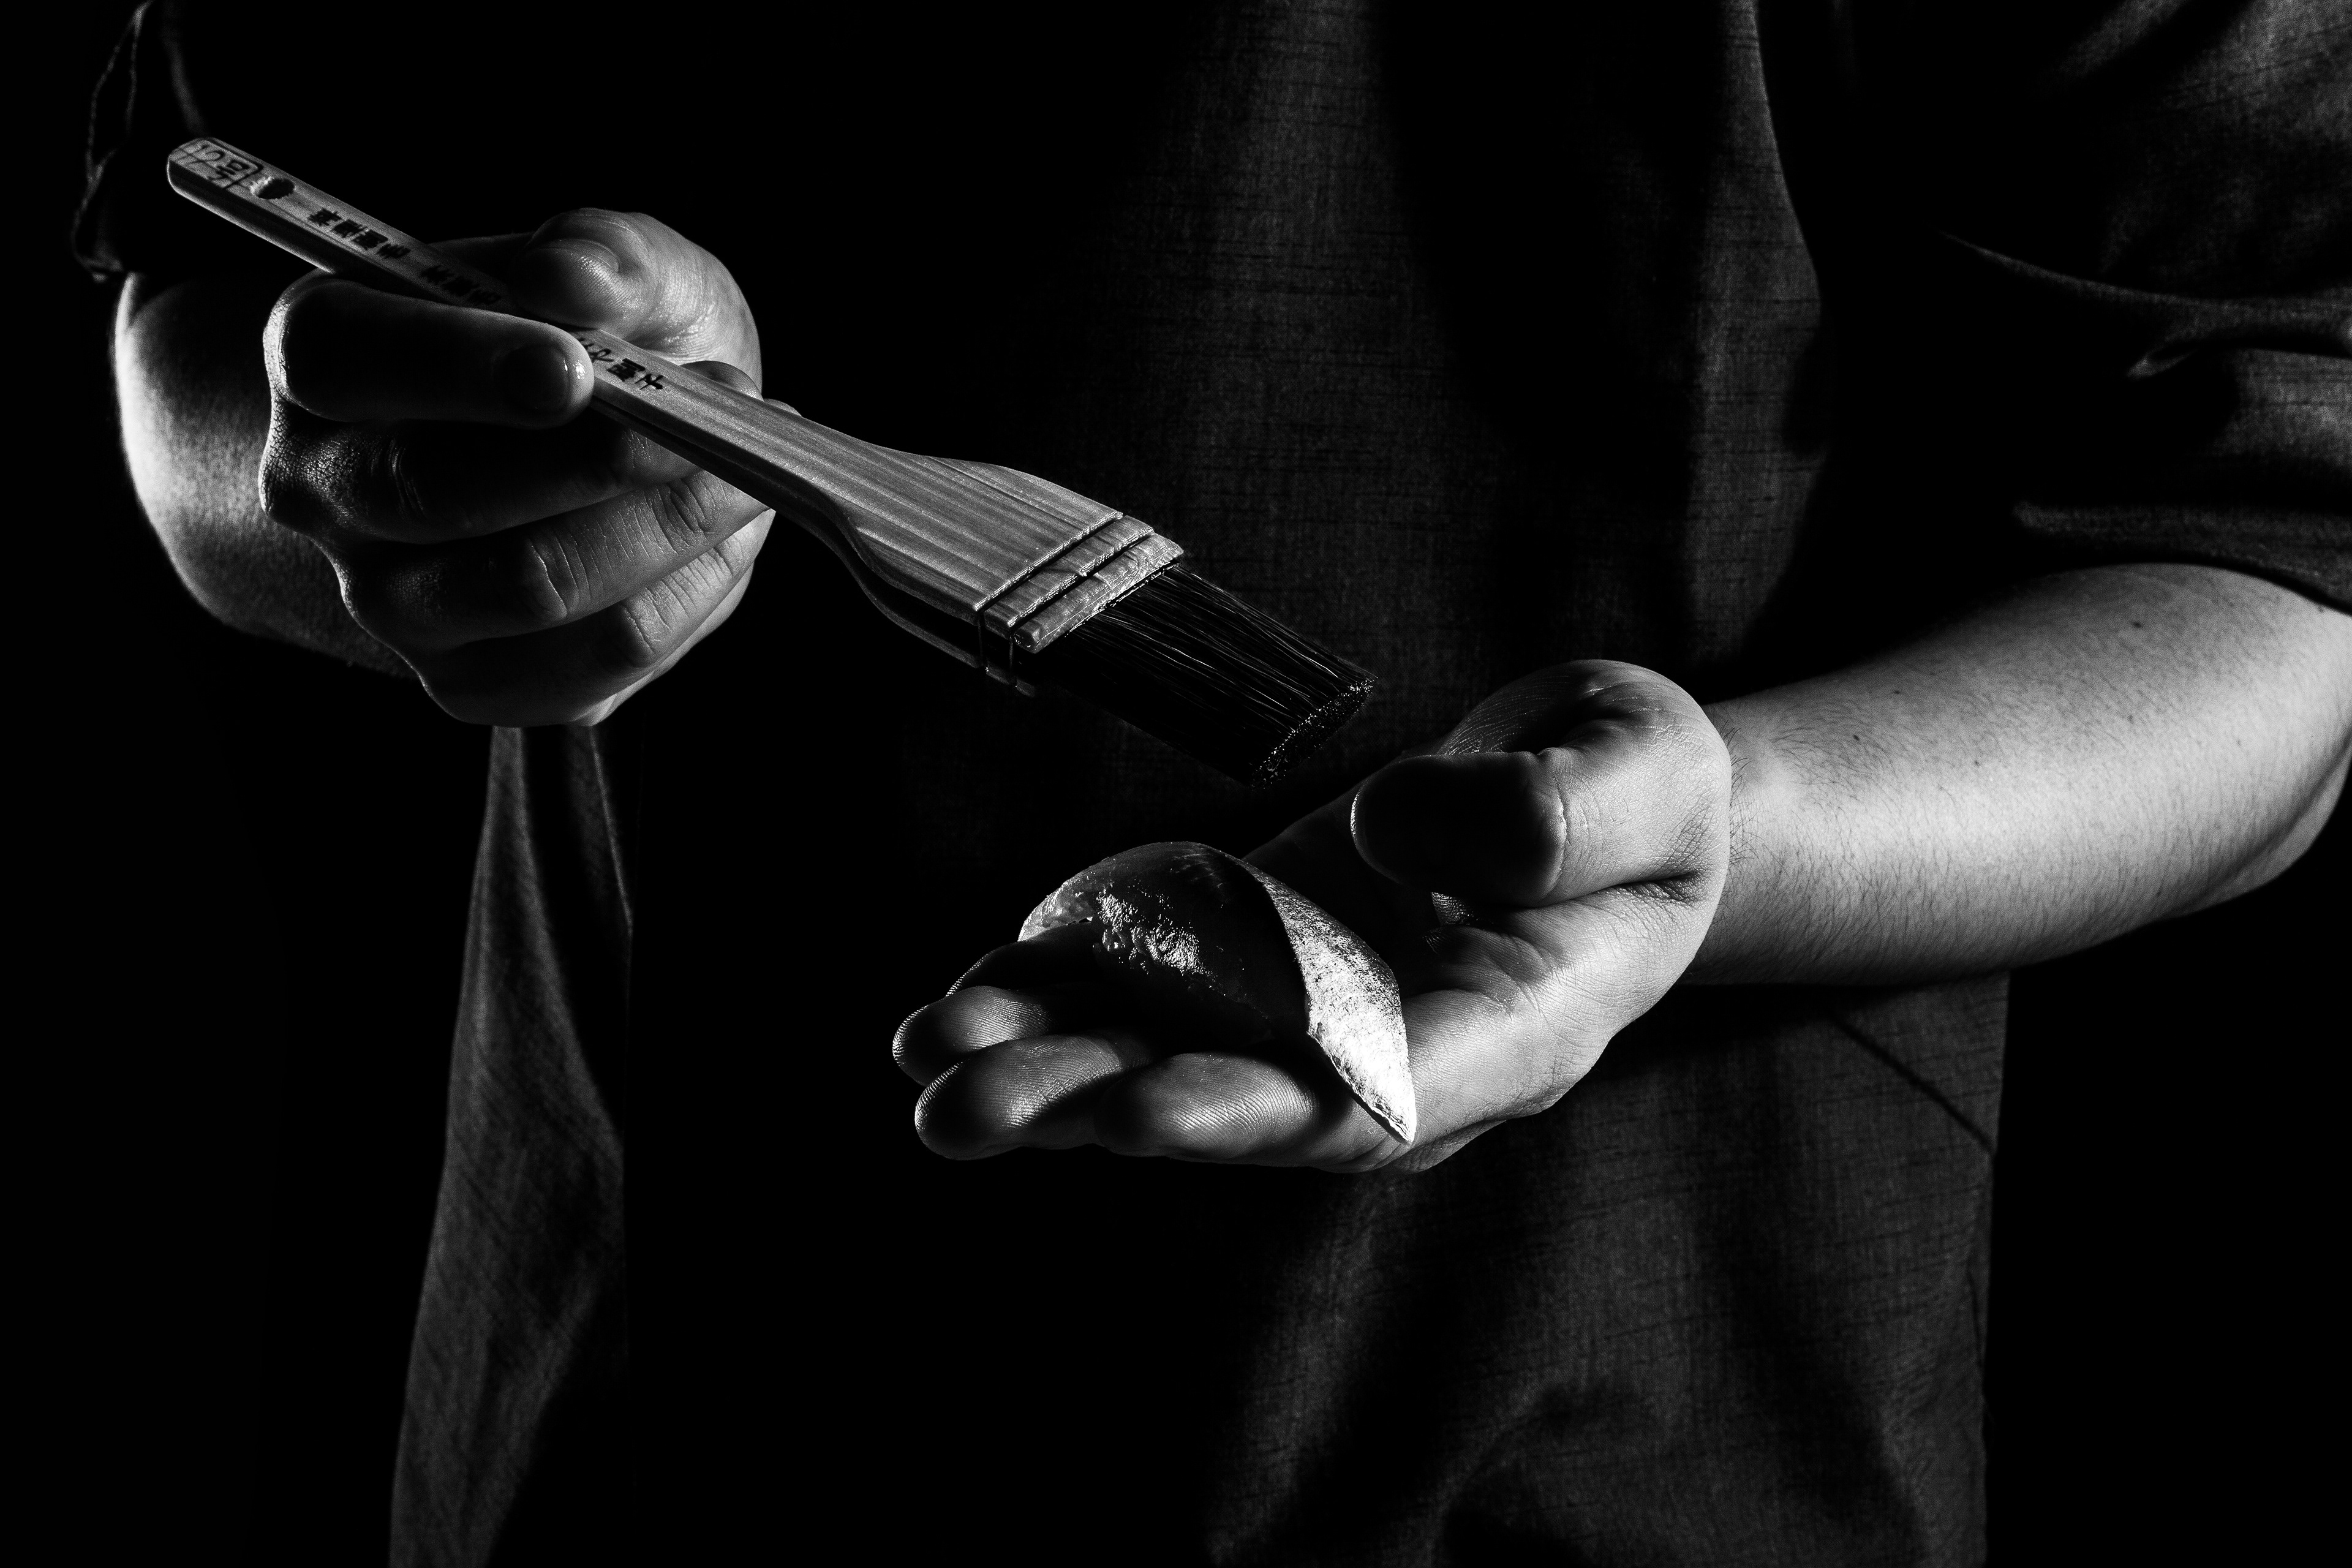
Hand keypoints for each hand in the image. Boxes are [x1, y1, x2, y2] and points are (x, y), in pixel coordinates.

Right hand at [258, 210, 773, 723]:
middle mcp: (325, 493)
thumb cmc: (579, 340)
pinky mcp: (480, 684)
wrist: (570, 457)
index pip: (345, 363)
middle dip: (603, 457)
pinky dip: (690, 590)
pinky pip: (602, 653)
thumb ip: (599, 252)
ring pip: (533, 585)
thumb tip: (572, 277)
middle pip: (442, 494)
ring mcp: (393, 605)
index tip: (573, 368)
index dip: (457, 365)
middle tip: (721, 415)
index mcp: (321, 359)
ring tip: (749, 468)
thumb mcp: (604, 263)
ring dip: (669, 526)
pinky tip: (728, 532)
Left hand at [895, 662, 1733, 1171]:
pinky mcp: (1260, 948)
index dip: (1256, 1107)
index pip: (1379, 1096)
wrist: (1599, 792)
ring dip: (1048, 1061)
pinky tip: (956, 1004)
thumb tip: (1397, 832)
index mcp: (1510, 1029)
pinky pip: (1153, 986)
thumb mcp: (1643, 771)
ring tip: (927, 1063)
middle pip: (1242, 1098)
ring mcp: (1316, 1003)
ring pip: (1174, 1051)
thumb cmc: (1643, 793)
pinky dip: (1056, 992)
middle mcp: (1391, 1045)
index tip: (1140, 1111)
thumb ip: (1556, 815)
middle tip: (965, 1117)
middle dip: (1102, 1107)